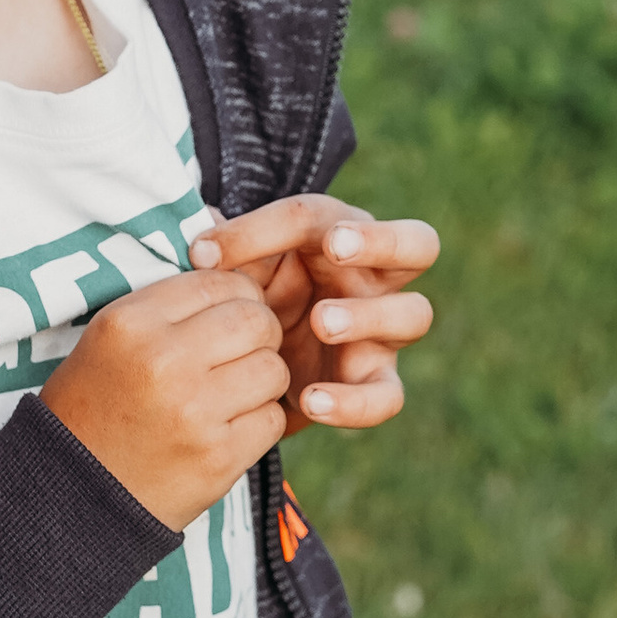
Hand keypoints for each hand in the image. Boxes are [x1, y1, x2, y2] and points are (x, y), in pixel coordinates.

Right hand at [38, 267, 291, 531]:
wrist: (71, 496)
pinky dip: (258, 423)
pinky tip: (227, 429)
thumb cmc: (95, 409)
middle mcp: (163, 361)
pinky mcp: (218, 457)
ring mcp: (194, 411)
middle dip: (260, 335)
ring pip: (273, 369)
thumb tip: (243, 277)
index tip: (229, 317)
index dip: (235, 296)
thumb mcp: (111, 341)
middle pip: (256, 321)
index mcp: (131, 323)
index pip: (216, 283)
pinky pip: (272, 419)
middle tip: (242, 354)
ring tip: (231, 394)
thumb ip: (169, 307)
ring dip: (262, 381)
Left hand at [184, 195, 439, 433]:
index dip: (260, 229)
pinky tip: (312, 399)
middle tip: (336, 246)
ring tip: (320, 322)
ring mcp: (383, 330)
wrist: (251, 370)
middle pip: (418, 243)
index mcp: (338, 235)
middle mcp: (375, 278)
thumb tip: (198, 240)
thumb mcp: (231, 277)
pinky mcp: (376, 382)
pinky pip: (388, 395)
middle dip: (381, 240)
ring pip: (414, 314)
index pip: (313, 216)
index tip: (204, 254)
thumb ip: (220, 256)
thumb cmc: (249, 303)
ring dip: (368, 314)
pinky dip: (355, 401)